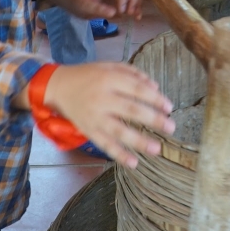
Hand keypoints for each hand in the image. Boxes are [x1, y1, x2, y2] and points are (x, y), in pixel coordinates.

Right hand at [43, 62, 175, 167]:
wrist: (58, 87)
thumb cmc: (88, 76)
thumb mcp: (110, 66)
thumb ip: (133, 74)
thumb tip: (156, 87)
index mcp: (109, 79)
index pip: (137, 89)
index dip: (155, 98)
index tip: (169, 107)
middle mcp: (102, 98)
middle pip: (131, 110)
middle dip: (153, 119)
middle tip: (171, 127)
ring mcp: (95, 117)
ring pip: (119, 131)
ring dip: (139, 141)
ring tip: (157, 149)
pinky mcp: (89, 131)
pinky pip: (105, 144)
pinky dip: (119, 155)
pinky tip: (133, 163)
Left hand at [46, 0, 142, 21]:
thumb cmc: (80, 2)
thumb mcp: (85, 8)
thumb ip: (98, 10)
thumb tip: (114, 13)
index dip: (123, 0)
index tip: (121, 12)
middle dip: (133, 1)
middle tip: (130, 14)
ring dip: (138, 4)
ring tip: (136, 16)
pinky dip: (137, 6)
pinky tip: (136, 16)